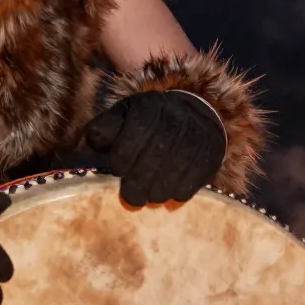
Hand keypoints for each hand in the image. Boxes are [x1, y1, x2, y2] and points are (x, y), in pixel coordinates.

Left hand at [84, 90, 226, 205]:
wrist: (194, 115)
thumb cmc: (149, 121)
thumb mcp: (123, 117)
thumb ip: (105, 127)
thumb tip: (94, 139)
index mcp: (149, 106)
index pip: (136, 133)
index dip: (123, 157)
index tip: (118, 170)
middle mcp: (175, 117)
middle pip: (156, 155)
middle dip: (139, 182)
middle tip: (131, 198)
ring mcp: (196, 135)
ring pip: (176, 169)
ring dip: (159, 191)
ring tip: (149, 197)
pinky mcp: (211, 153)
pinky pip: (195, 178)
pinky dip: (179, 192)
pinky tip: (169, 195)